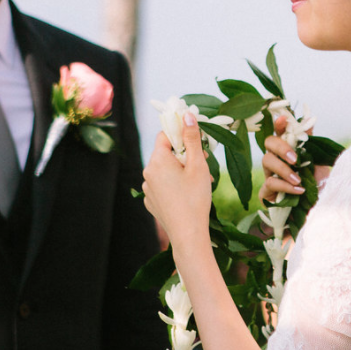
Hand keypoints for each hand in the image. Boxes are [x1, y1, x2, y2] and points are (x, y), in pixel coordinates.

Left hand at [142, 112, 212, 244]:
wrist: (188, 234)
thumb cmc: (195, 198)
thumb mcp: (198, 164)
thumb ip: (192, 138)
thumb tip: (186, 115)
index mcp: (157, 161)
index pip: (165, 135)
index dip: (181, 134)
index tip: (196, 139)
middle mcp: (147, 172)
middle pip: (166, 153)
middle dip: (184, 155)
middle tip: (203, 163)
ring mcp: (148, 188)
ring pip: (165, 170)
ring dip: (181, 170)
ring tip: (199, 182)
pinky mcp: (151, 201)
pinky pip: (162, 185)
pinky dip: (174, 185)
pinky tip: (188, 195)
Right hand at [258, 113, 329, 201]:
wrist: (314, 209)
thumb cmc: (314, 184)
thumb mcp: (318, 162)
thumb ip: (312, 143)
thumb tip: (310, 120)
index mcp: (287, 149)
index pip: (280, 131)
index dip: (279, 123)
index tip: (283, 119)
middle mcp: (276, 159)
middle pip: (268, 142)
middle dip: (280, 147)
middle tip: (295, 158)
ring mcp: (269, 174)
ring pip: (266, 161)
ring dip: (283, 169)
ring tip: (298, 178)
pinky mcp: (266, 192)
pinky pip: (270, 183)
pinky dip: (285, 186)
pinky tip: (299, 189)